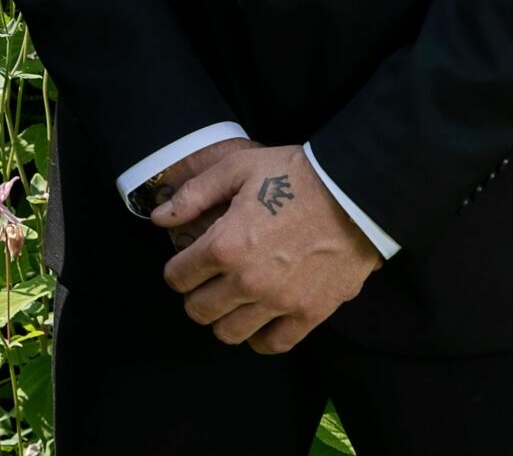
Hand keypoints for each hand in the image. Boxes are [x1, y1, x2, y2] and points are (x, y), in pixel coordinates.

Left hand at [153, 144, 381, 354]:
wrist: (353, 192)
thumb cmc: (294, 174)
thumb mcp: (237, 168)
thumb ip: (193, 195)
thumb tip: (159, 217)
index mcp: (225, 245)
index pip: (179, 276)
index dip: (176, 269)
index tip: (185, 263)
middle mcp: (247, 281)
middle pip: (199, 311)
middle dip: (194, 297)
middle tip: (205, 283)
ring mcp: (279, 302)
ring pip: (230, 333)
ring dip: (223, 318)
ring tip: (231, 301)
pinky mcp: (309, 313)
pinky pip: (272, 344)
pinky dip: (259, 337)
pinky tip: (259, 319)